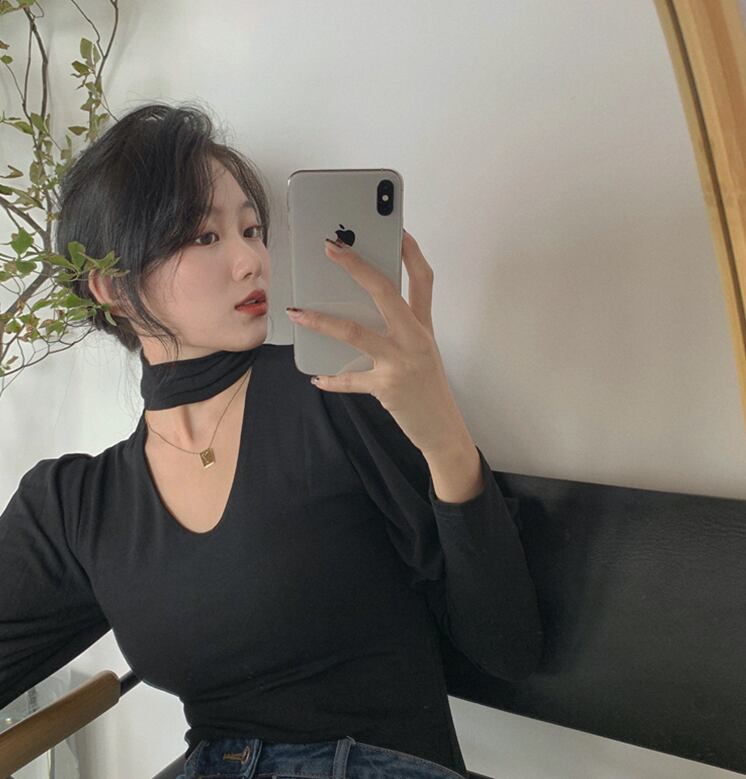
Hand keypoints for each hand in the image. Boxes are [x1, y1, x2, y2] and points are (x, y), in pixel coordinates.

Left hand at [285, 230, 470, 454]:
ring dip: (322, 321)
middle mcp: (415, 338)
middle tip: (330, 247)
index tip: (397, 229)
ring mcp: (401, 362)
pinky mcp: (387, 387)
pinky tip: (316, 377)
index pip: (422, 280)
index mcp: (423, 326)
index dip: (411, 252)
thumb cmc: (428, 387)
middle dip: (356, 267)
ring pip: (356, 332)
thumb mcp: (421, 351)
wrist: (443, 429)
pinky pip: (350, 380)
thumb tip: (357, 310)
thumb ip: (399, 329)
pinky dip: (331, 379)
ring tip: (297, 313)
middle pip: (385, 292)